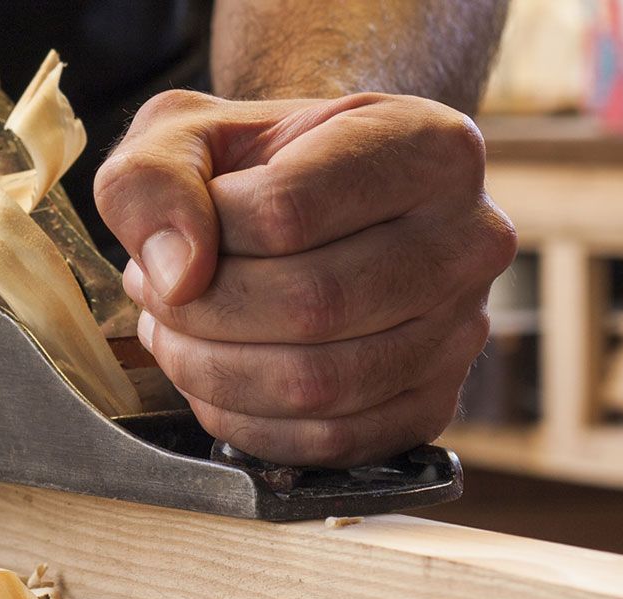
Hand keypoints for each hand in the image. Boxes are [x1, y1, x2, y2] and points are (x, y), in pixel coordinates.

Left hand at [94, 91, 515, 465]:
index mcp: (426, 146)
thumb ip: (153, 179)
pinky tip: (212, 379)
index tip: (177, 230)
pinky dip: (247, 422)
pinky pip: (332, 441)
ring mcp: (461, 329)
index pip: (287, 212)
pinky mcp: (434, 403)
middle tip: (156, 293)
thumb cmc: (250, 166)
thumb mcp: (183, 133)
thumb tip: (176, 276)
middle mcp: (469, 238)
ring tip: (176, 331)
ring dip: (213, 370)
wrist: (307, 203)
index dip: (204, 234)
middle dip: (202, 311)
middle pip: (310, 304)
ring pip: (318, 382)